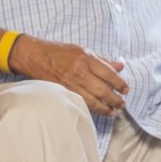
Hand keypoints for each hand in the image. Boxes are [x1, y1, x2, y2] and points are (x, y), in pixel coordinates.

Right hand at [13, 37, 128, 114]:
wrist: (34, 56)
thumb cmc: (59, 51)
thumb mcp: (82, 50)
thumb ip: (102, 60)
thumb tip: (120, 66)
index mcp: (86, 58)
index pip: (109, 73)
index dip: (120, 83)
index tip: (126, 89)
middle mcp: (79, 71)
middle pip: (103, 89)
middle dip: (115, 99)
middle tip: (122, 104)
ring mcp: (70, 82)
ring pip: (93, 100)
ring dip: (105, 108)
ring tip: (112, 111)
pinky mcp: (63, 91)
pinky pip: (81, 102)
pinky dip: (91, 108)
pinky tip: (98, 110)